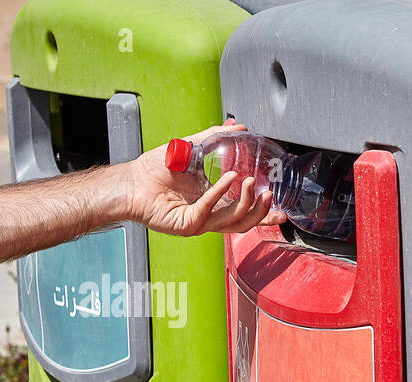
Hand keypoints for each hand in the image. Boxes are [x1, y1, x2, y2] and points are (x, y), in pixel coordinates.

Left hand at [119, 122, 287, 236]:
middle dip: (261, 210)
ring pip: (232, 221)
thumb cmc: (155, 170)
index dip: (264, 213)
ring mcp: (200, 222)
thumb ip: (214, 137)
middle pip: (245, 222)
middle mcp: (210, 215)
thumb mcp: (191, 148)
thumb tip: (238, 126)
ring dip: (245, 202)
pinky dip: (219, 193)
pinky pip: (208, 211)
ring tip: (247, 182)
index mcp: (215, 202)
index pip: (245, 213)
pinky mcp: (187, 225)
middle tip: (269, 193)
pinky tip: (227, 178)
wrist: (131, 182)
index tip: (280, 206)